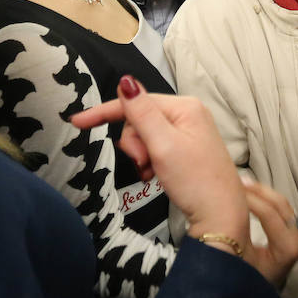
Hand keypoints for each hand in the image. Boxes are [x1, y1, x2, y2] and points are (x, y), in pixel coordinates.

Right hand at [71, 76, 245, 243]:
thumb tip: (125, 80)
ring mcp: (188, 132)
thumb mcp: (163, 145)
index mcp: (185, 107)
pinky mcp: (186, 149)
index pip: (136, 102)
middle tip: (145, 163)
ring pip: (144, 137)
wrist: (220, 217)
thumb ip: (142, 113)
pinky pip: (154, 148)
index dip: (105, 112)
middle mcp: (188, 114)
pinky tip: (157, 176)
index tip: (77, 122)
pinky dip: (149, 163)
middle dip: (134, 145)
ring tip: (153, 172)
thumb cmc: (196, 182)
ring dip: (141, 156)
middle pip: (139, 120)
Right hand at [241, 181, 297, 286]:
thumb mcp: (238, 258)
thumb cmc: (244, 277)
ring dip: (262, 192)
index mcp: (287, 251)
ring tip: (243, 183)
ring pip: (282, 204)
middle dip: (258, 191)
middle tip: (239, 181)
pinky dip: (266, 198)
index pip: (269, 215)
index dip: (251, 200)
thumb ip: (236, 232)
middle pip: (280, 206)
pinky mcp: (294, 232)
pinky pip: (282, 208)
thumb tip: (223, 209)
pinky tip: (251, 191)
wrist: (258, 291)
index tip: (233, 190)